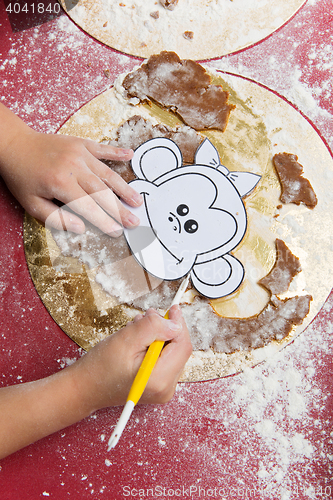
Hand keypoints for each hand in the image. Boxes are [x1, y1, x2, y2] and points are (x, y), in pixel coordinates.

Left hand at [0, 104, 142, 234]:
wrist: (14, 144)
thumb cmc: (22, 176)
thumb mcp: (32, 203)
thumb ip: (56, 218)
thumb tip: (80, 228)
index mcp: (61, 184)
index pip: (89, 207)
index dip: (104, 221)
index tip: (117, 231)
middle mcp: (74, 167)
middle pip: (103, 192)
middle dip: (120, 209)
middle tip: (135, 221)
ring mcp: (79, 153)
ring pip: (107, 173)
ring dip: (123, 188)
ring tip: (137, 200)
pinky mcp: (80, 143)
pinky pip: (102, 149)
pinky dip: (117, 152)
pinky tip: (130, 155)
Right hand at [73, 305, 191, 410]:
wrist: (85, 388)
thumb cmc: (100, 368)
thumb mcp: (126, 339)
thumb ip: (154, 328)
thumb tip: (175, 323)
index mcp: (160, 379)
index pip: (182, 345)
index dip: (178, 324)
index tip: (172, 309)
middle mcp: (166, 388)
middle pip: (179, 349)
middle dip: (165, 330)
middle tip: (145, 320)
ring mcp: (163, 389)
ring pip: (171, 353)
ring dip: (158, 337)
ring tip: (136, 333)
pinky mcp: (158, 386)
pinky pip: (164, 360)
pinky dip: (154, 347)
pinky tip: (138, 344)